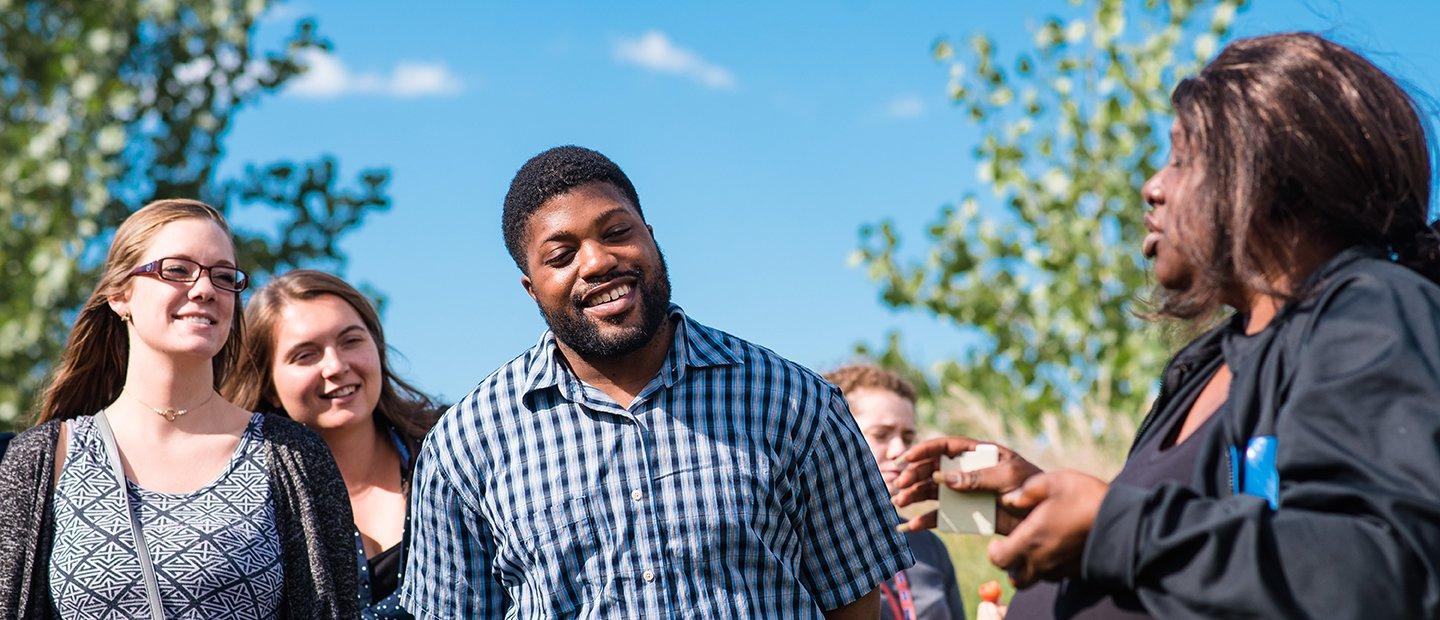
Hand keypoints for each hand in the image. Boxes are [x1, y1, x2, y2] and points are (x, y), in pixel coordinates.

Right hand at [890, 436, 1042, 534]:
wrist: (1044, 519)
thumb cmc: (1032, 489)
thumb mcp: (1008, 477)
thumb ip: (977, 477)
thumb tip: (942, 479)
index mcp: (979, 454)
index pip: (946, 447)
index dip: (924, 450)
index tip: (906, 458)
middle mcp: (967, 471)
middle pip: (933, 470)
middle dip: (913, 476)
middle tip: (899, 486)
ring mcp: (965, 492)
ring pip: (932, 492)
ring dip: (913, 496)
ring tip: (899, 503)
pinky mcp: (965, 513)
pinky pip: (941, 515)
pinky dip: (925, 521)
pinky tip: (911, 527)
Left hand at [986, 469, 1106, 587]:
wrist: (1125, 520)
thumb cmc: (1086, 497)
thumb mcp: (1054, 481)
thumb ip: (1027, 491)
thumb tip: (1009, 499)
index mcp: (1031, 539)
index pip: (998, 560)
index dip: (994, 551)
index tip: (998, 540)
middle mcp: (1043, 560)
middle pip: (1016, 578)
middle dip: (1011, 566)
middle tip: (1017, 547)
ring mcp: (1061, 568)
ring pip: (1036, 578)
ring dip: (1031, 567)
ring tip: (1039, 547)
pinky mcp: (1077, 571)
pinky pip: (1057, 576)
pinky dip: (1052, 567)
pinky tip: (1060, 547)